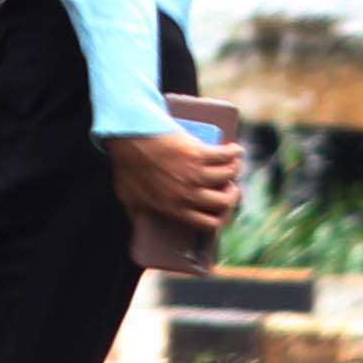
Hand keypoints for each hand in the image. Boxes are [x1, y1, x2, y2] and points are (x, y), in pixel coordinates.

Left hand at [106, 128, 241, 235]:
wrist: (129, 139)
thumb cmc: (127, 166)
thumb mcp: (128, 198)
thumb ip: (136, 214)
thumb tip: (138, 224)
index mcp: (174, 208)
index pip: (208, 223)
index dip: (220, 218)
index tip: (222, 211)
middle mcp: (188, 194)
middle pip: (223, 202)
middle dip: (231, 195)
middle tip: (228, 188)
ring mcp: (195, 173)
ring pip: (227, 177)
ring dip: (233, 170)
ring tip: (232, 164)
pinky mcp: (199, 153)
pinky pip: (226, 156)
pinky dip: (234, 152)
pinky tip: (235, 149)